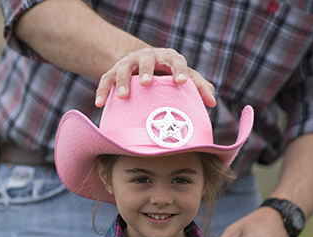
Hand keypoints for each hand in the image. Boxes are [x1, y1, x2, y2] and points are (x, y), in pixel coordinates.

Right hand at [95, 47, 215, 107]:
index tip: (182, 82)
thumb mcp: (183, 76)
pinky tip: (99, 104)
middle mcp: (148, 56)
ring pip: (123, 68)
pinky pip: (105, 79)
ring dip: (121, 81)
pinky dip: (102, 91)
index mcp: (168, 57)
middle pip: (147, 59)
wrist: (140, 64)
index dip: (179, 70)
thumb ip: (198, 87)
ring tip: (122, 96)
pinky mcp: (113, 71)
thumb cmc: (167, 75)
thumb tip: (213, 103)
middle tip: (146, 83)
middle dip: (146, 70)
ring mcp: (128, 63)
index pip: (176, 60)